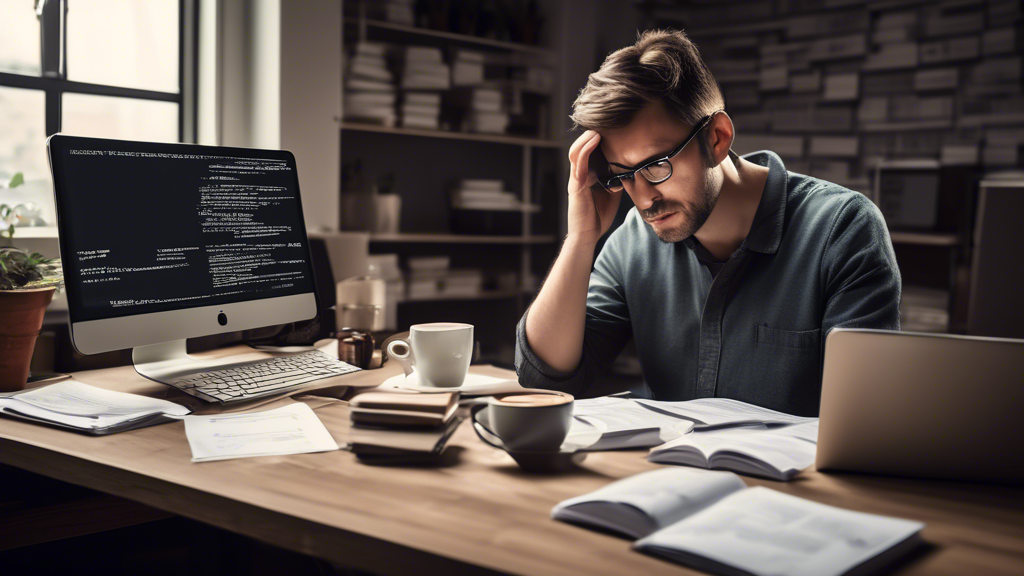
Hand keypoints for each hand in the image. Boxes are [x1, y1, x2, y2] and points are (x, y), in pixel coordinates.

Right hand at [566, 130, 621, 245]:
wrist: (588, 236)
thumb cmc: (598, 216)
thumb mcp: (612, 193)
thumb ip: (617, 180)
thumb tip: (631, 168)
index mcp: (586, 176)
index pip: (588, 152)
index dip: (595, 140)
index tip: (611, 129)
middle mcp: (578, 175)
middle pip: (580, 148)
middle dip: (590, 134)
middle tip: (605, 122)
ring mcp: (575, 180)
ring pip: (576, 151)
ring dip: (586, 138)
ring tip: (598, 127)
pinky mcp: (575, 186)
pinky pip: (578, 163)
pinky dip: (586, 149)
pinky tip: (595, 139)